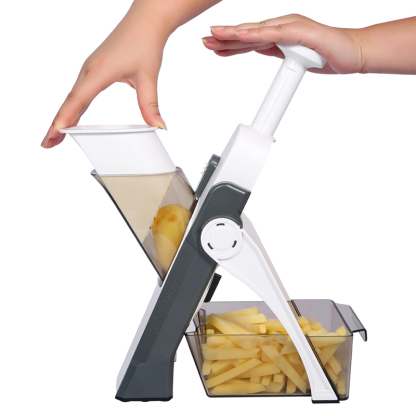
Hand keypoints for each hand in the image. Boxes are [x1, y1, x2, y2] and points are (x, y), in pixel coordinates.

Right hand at [41, 11, 170, 147]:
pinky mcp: (94, 71)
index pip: (79, 99)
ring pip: (72, 98)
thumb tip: (159, 126)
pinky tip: (71, 120)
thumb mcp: (148, 77)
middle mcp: (90, 70)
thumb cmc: (145, 44)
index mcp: (100, 71)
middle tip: (47, 144)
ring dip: (62, 117)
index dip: (67, 116)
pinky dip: (73, 108)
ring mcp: (90, 70)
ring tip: (54, 137)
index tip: (56, 132)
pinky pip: (79, 93)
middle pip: (69, 102)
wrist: (145, 22)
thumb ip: (150, 104)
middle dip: (57, 124)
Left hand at [203, 14, 364, 74]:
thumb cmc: (323, 54)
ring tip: (215, 35)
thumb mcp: (290, 56)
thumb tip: (257, 49)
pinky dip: (258, 35)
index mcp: (277, 34)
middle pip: (248, 34)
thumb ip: (274, 51)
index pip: (248, 40)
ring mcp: (291, 27)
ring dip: (235, 34)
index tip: (210, 46)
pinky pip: (276, 34)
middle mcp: (282, 27)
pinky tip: (242, 35)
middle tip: (204, 40)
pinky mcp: (302, 32)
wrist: (350, 54)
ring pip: (258, 31)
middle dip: (225, 37)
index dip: (228, 44)